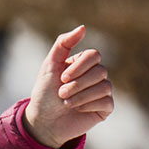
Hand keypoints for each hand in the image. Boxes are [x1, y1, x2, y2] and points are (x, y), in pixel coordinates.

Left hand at [23, 25, 113, 148]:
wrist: (42, 121)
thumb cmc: (45, 93)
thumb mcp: (49, 65)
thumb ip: (63, 44)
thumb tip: (83, 27)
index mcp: (84, 64)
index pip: (94, 55)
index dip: (79, 67)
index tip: (61, 78)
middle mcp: (96, 76)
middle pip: (100, 71)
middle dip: (77, 84)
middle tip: (61, 93)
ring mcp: (102, 91)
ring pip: (105, 86)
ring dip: (80, 95)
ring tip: (66, 102)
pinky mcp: (105, 108)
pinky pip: (106, 101)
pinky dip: (87, 105)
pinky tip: (77, 109)